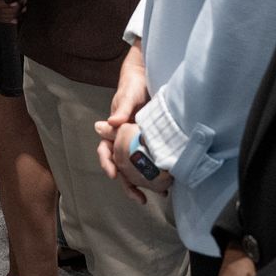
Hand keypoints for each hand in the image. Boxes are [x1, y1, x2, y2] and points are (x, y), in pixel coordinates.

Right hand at [96, 43, 149, 186]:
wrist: (149, 77)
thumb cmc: (133, 85)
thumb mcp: (128, 95)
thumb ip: (121, 109)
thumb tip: (112, 122)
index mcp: (113, 132)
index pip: (105, 151)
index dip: (107, 163)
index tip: (114, 175)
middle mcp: (124, 141)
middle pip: (121, 166)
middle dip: (128, 184)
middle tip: (138, 198)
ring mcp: (138, 144)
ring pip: (137, 168)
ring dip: (144, 183)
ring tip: (158, 195)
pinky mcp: (152, 144)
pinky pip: (153, 161)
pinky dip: (158, 172)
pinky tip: (169, 182)